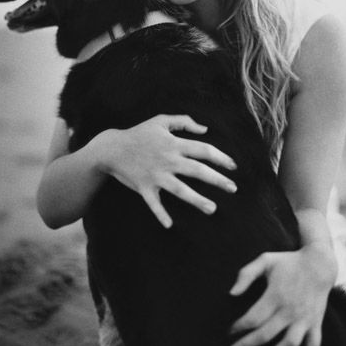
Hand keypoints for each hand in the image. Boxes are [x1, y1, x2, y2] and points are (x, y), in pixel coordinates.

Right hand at [91, 114, 236, 227]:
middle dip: (217, 180)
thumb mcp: (161, 121)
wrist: (111, 148)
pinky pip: (153, 203)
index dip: (221, 157)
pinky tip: (169, 225)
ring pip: (180, 189)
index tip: (234, 167)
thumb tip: (205, 129)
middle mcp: (168, 160)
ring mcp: (156, 175)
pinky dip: (160, 214)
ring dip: (197, 200)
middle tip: (233, 188)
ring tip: (212, 209)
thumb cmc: (139, 133)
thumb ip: (184, 121)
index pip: (203, 150)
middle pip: (197, 170)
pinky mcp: (144, 187)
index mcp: (174, 143)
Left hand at [227, 245, 335, 345]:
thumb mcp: (265, 260)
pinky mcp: (316, 323)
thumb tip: (231, 293)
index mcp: (276, 294)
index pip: (253, 318)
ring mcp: (305, 318)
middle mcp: (291, 309)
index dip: (239, 327)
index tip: (229, 332)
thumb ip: (246, 274)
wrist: (319, 264)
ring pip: (288, 345)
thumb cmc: (288, 262)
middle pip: (266, 335)